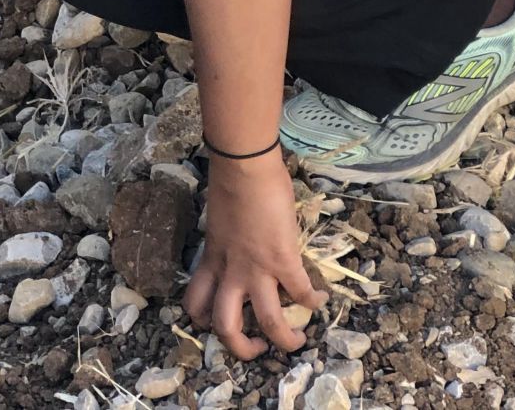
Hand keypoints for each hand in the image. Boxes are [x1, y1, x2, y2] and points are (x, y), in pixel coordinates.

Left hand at [184, 155, 326, 360]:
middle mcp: (230, 272)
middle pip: (225, 327)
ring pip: (268, 322)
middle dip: (242, 348)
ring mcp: (256, 268)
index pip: (195, 303)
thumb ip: (227, 244)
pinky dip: (313, 300)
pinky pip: (301, 292)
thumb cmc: (230, 183)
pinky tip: (320, 299)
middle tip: (258, 347)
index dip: (205, 322)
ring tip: (297, 338)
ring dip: (285, 338)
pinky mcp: (283, 259)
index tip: (222, 321)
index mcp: (211, 261)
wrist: (243, 166)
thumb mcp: (219, 223)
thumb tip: (243, 249)